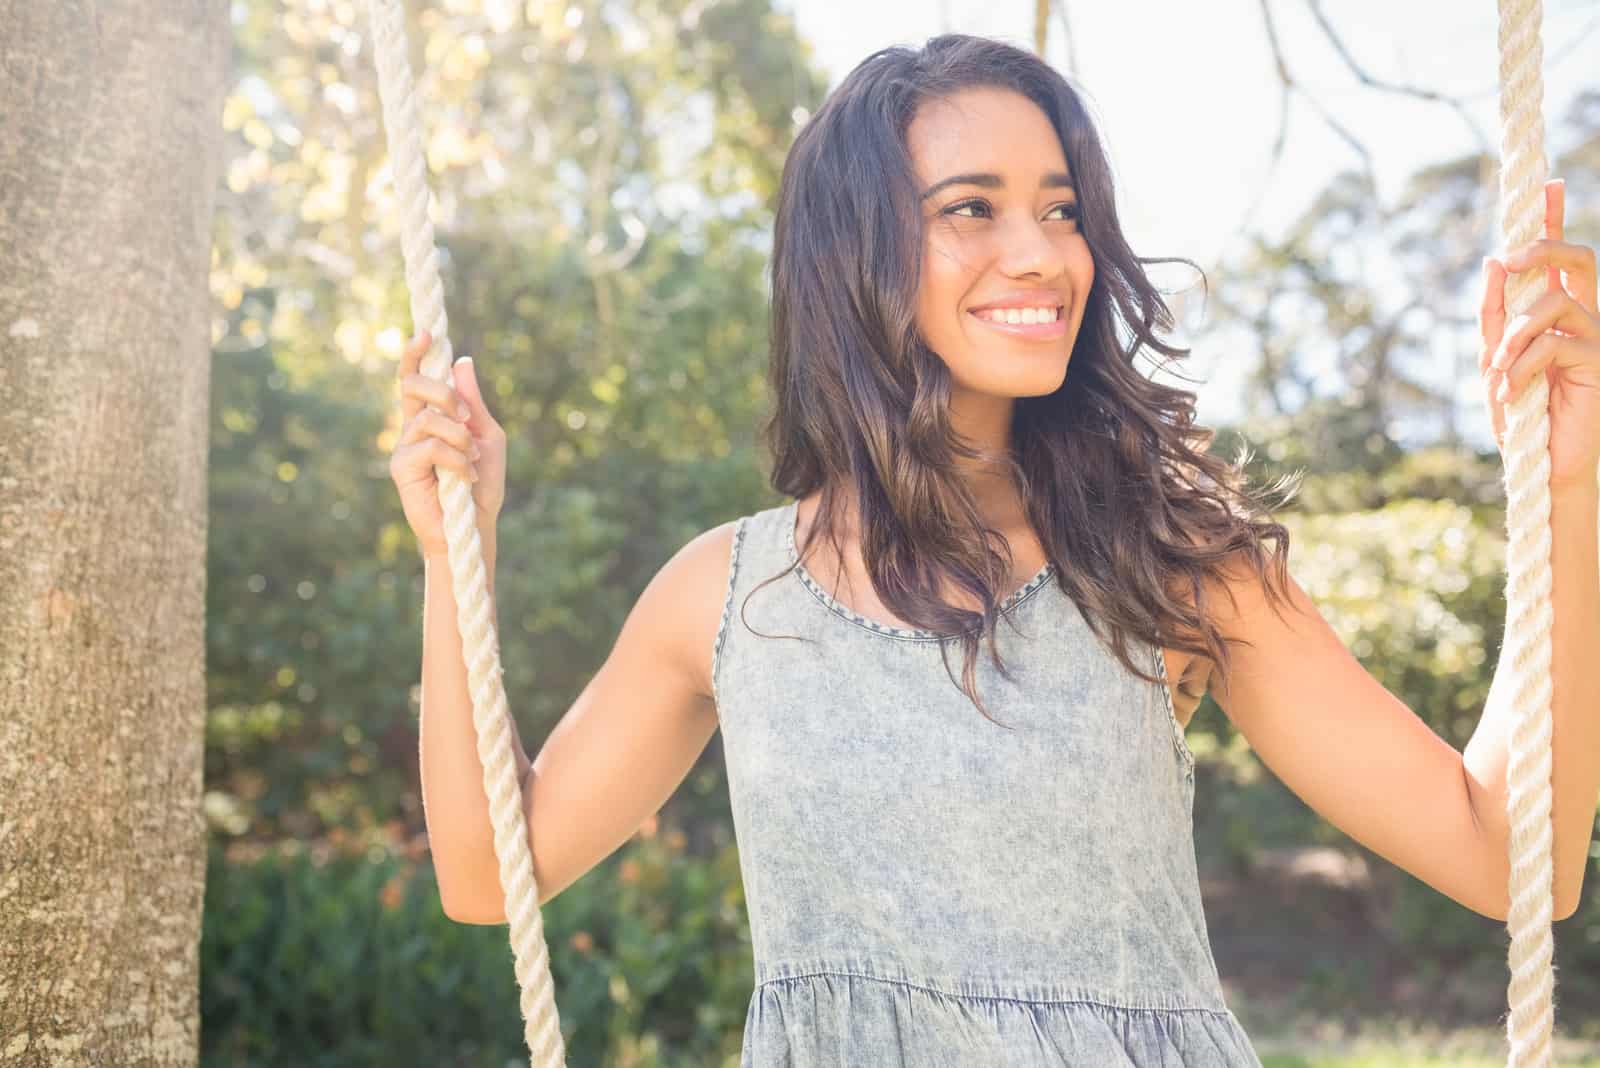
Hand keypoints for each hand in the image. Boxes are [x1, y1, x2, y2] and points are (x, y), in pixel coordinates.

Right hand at [388, 329, 507, 556]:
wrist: (476, 525)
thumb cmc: (482, 482)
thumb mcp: (488, 436)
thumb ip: (473, 402)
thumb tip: (462, 361)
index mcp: (433, 415)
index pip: (417, 377)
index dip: (416, 354)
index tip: (426, 333)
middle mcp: (413, 426)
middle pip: (413, 386)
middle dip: (444, 393)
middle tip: (466, 417)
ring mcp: (404, 446)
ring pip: (428, 418)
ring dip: (460, 437)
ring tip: (472, 461)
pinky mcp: (401, 468)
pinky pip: (430, 447)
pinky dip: (456, 460)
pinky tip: (466, 478)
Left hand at [1479, 178, 1599, 492]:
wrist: (1541, 459)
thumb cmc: (1520, 407)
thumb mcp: (1495, 358)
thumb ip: (1495, 313)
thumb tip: (1495, 260)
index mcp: (1559, 309)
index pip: (1560, 258)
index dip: (1554, 220)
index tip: (1547, 183)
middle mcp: (1584, 315)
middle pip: (1578, 259)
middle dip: (1545, 248)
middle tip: (1512, 257)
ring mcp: (1596, 335)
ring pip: (1553, 304)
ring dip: (1513, 338)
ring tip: (1501, 374)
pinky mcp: (1599, 360)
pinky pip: (1552, 344)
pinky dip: (1523, 366)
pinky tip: (1516, 392)